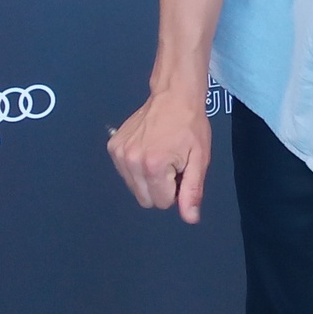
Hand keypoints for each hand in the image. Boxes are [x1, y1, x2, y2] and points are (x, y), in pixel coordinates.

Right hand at [107, 87, 211, 223]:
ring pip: (134, 188)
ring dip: (148, 178)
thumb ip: (193, 191)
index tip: (181, 170)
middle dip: (160, 187)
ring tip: (161, 155)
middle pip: (145, 199)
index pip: (162, 202)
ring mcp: (118, 154)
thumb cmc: (191, 125)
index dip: (175, 190)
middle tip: (172, 164)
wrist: (174, 95)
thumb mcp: (199, 158)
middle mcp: (131, 162)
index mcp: (153, 167)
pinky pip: (125, 172)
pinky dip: (137, 167)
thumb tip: (190, 218)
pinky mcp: (112, 147)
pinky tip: (149, 148)